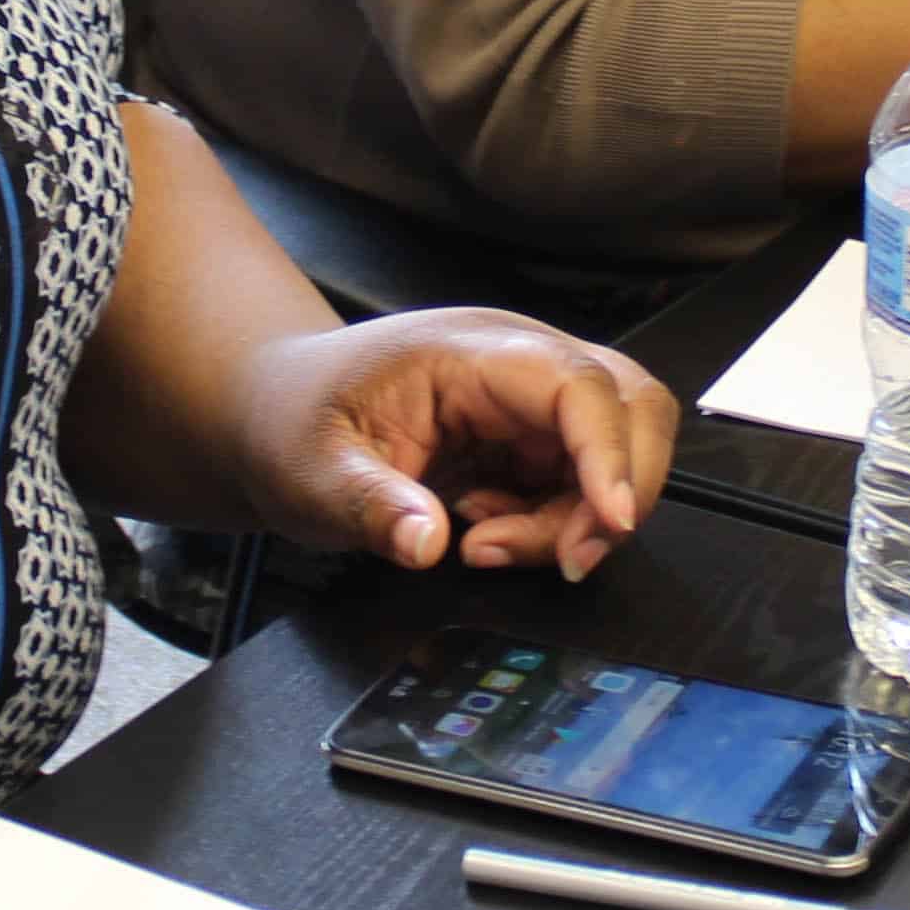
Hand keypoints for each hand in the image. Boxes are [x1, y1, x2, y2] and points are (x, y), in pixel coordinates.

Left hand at [226, 311, 677, 579]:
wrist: (276, 411)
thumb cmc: (295, 419)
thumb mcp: (311, 471)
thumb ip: (369, 506)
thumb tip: (428, 543)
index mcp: (472, 351)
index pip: (577, 385)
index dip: (608, 452)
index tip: (610, 522)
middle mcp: (518, 365)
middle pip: (632, 407)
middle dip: (619, 490)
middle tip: (564, 559)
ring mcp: (530, 402)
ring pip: (616, 453)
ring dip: (578, 518)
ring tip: (486, 545)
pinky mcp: (530, 440)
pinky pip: (581, 485)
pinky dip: (553, 525)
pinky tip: (482, 531)